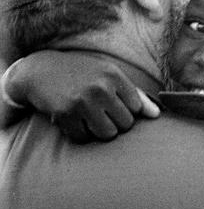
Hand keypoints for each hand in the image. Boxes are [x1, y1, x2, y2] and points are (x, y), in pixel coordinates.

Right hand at [2, 50, 159, 142]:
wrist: (40, 70)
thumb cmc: (82, 73)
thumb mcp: (110, 75)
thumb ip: (135, 94)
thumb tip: (157, 115)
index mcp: (115, 75)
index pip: (137, 109)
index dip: (127, 110)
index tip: (113, 104)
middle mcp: (102, 87)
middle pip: (125, 124)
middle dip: (115, 123)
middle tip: (101, 113)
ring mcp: (83, 101)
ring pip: (108, 134)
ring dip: (100, 131)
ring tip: (91, 118)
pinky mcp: (66, 114)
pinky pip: (84, 138)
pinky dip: (81, 134)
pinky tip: (75, 120)